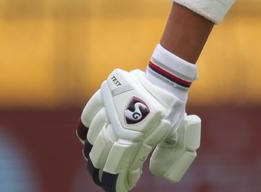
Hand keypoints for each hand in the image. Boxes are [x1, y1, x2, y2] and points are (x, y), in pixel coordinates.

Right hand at [76, 68, 200, 190]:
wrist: (168, 79)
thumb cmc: (172, 110)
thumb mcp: (175, 135)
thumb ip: (167, 154)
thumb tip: (157, 172)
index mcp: (140, 132)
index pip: (119, 163)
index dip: (114, 179)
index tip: (116, 187)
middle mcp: (121, 120)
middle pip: (100, 153)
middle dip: (100, 170)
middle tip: (102, 178)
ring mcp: (111, 106)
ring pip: (92, 137)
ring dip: (92, 152)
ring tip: (95, 161)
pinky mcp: (105, 95)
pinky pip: (88, 116)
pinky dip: (85, 129)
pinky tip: (87, 140)